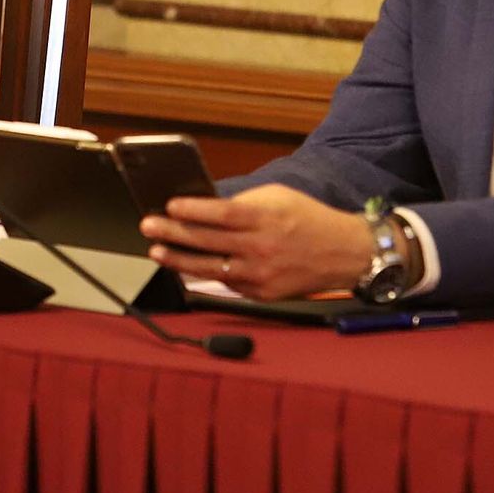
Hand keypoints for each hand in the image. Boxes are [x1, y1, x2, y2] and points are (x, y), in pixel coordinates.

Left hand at [139, 184, 373, 299]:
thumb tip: (205, 206)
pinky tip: (185, 267)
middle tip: (148, 226)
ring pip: (211, 268)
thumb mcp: (278, 197)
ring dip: (179, 260)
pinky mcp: (263, 295)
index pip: (221, 215)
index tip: (168, 206)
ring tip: (156, 251)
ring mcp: (262, 275)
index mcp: (266, 218)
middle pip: (209, 241)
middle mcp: (262, 248)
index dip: (192, 211)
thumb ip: (243, 203)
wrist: (345, 254)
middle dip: (173, 234)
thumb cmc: (307, 218)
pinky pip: (227, 283)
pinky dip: (204, 275)